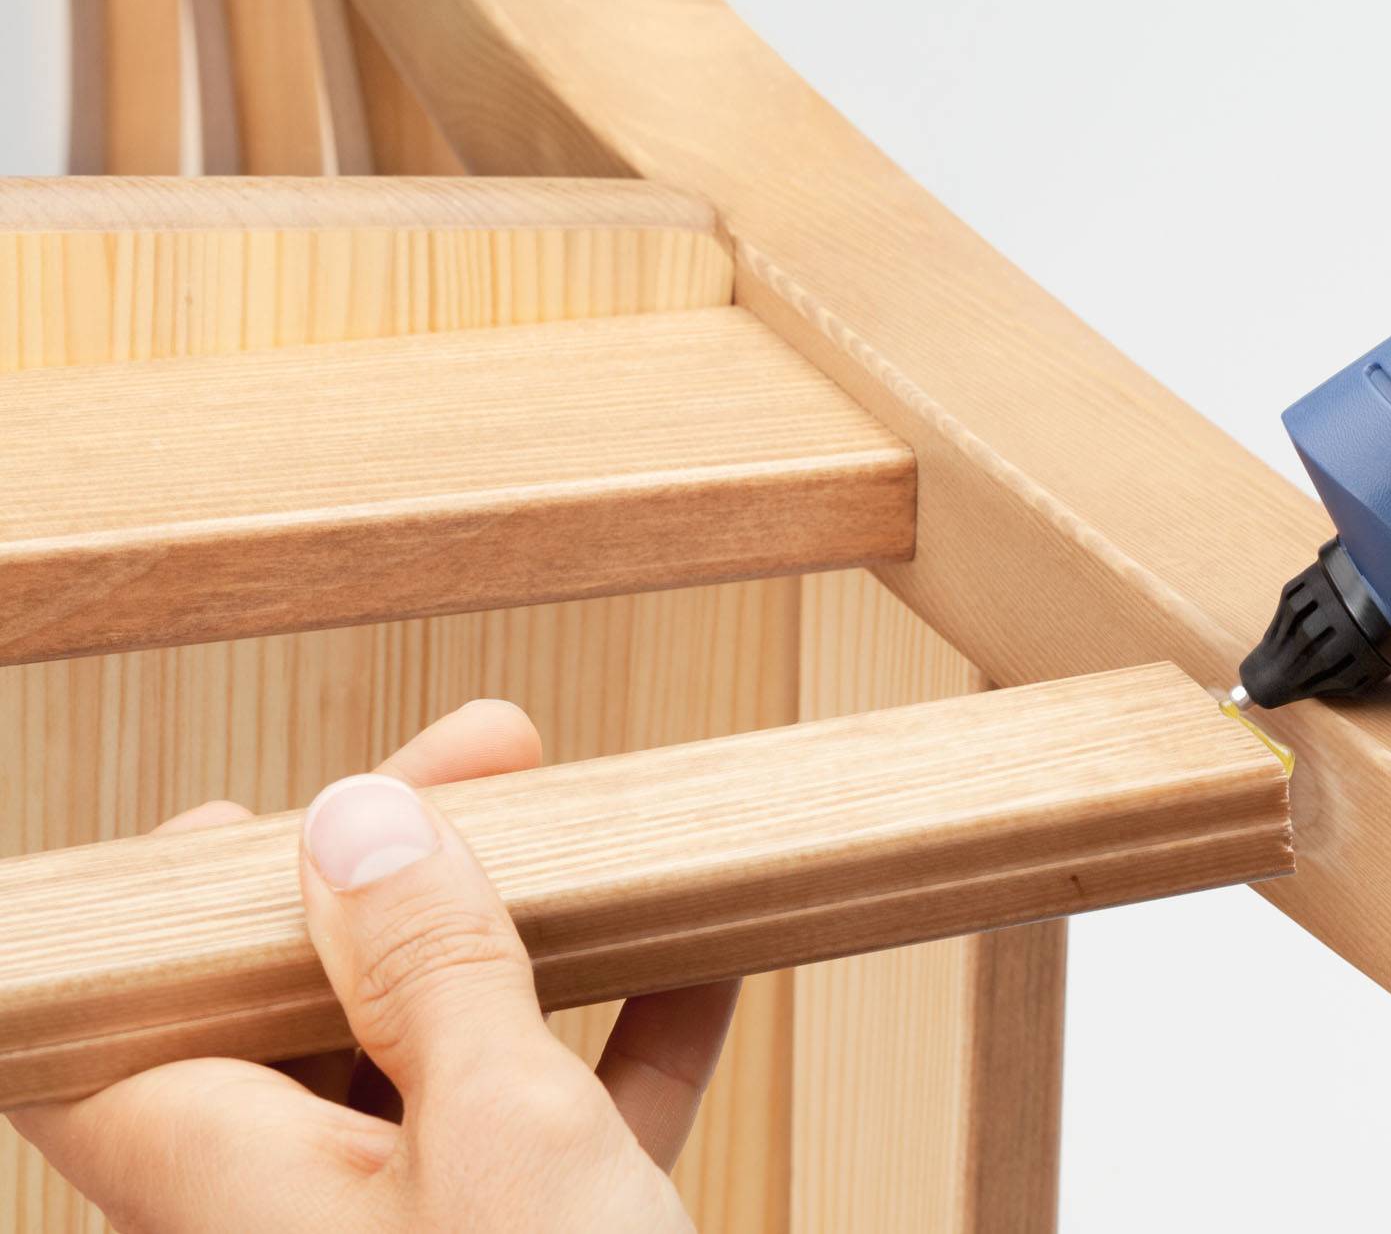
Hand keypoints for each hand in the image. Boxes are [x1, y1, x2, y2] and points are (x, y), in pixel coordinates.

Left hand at [8, 701, 734, 1231]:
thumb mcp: (507, 1136)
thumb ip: (430, 971)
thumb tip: (348, 822)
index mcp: (218, 1183)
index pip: (125, 996)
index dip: (191, 885)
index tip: (313, 791)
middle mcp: (280, 1218)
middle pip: (293, 1003)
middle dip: (404, 871)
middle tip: (511, 763)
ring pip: (425, 1059)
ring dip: (519, 942)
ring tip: (605, 841)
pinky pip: (543, 1127)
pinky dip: (616, 1038)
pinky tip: (706, 958)